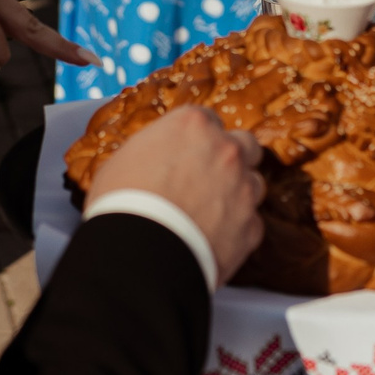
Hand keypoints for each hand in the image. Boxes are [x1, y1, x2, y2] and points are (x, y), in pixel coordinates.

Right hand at [88, 105, 265, 281]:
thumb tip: (153, 160)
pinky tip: (211, 241)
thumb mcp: (123, 160)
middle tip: (208, 180)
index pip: (208, 121)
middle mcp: (227, 150)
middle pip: (245, 145)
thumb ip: (152, 150)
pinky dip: (235, 231)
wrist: (139, 253)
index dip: (197, 140)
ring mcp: (244, 188)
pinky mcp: (251, 227)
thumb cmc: (121, 203)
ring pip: (253, 184)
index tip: (187, 155)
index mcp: (193, 125)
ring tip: (208, 216)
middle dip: (231, 159)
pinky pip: (250, 223)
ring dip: (237, 195)